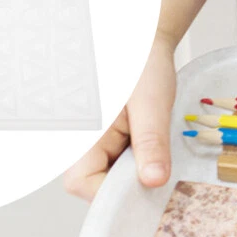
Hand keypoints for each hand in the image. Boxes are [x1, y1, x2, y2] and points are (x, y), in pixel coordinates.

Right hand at [65, 33, 176, 200]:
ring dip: (134, 174)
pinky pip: (117, 169)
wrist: (145, 44)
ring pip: (108, 179)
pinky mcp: (105, 146)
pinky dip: (137, 166)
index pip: (81, 183)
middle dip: (128, 184)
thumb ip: (151, 142)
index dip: (112, 192)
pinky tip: (150, 150)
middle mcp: (79, 141)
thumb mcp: (152, 104)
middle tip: (156, 165)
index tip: (146, 183)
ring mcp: (91, 145)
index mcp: (81, 130)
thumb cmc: (143, 65)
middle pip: (94, 186)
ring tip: (153, 150)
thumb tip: (154, 181)